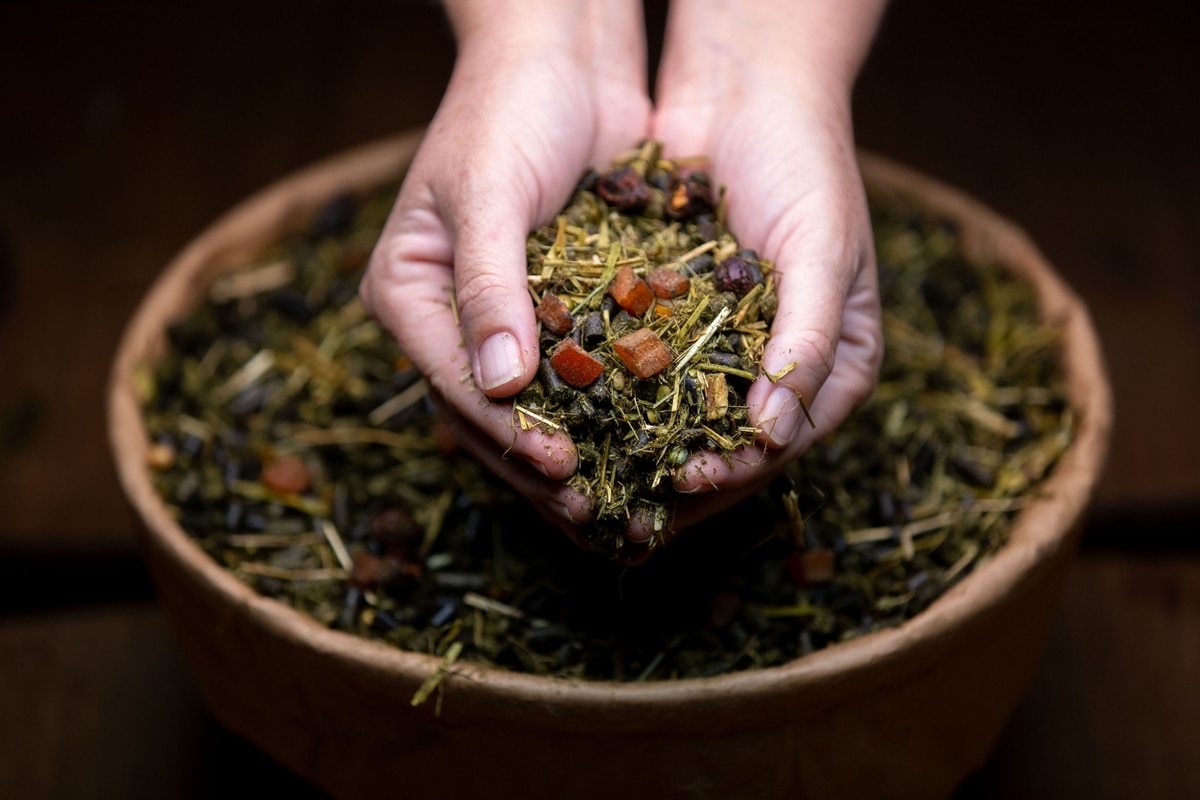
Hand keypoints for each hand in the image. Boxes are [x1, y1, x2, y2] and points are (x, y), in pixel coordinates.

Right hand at [360, 1, 651, 538]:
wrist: (560, 55)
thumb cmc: (508, 109)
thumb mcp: (489, 193)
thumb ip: (491, 286)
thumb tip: (502, 384)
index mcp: (407, 294)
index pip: (453, 382)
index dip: (506, 432)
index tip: (561, 466)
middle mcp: (450, 317)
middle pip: (491, 411)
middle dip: (541, 462)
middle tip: (595, 509)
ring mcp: (505, 317)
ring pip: (537, 405)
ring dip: (579, 448)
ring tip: (621, 497)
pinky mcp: (557, 306)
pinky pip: (578, 370)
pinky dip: (608, 407)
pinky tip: (646, 442)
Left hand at [639, 0, 886, 534]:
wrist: (749, 91)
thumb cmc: (807, 166)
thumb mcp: (823, 251)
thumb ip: (808, 340)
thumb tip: (774, 434)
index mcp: (834, 370)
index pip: (782, 447)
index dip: (734, 475)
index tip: (684, 487)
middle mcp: (779, 370)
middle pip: (724, 449)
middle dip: (673, 479)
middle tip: (621, 502)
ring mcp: (723, 348)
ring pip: (676, 420)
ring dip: (634, 449)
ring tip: (587, 472)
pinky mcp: (672, 319)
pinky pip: (641, 370)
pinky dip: (611, 394)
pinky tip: (571, 414)